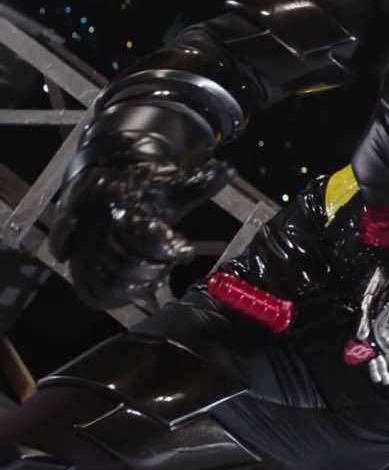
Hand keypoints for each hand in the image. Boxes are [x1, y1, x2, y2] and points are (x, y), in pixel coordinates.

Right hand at [50, 159, 232, 309]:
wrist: (108, 183)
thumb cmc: (146, 186)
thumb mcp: (171, 181)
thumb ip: (199, 181)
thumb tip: (228, 170)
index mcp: (117, 199)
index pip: (140, 229)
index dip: (166, 246)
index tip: (187, 253)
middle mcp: (93, 223)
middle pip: (122, 261)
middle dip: (152, 268)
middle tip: (169, 265)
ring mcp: (82, 248)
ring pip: (105, 281)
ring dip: (135, 286)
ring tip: (156, 277)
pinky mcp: (79, 267)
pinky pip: (92, 294)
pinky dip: (117, 298)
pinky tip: (139, 290)